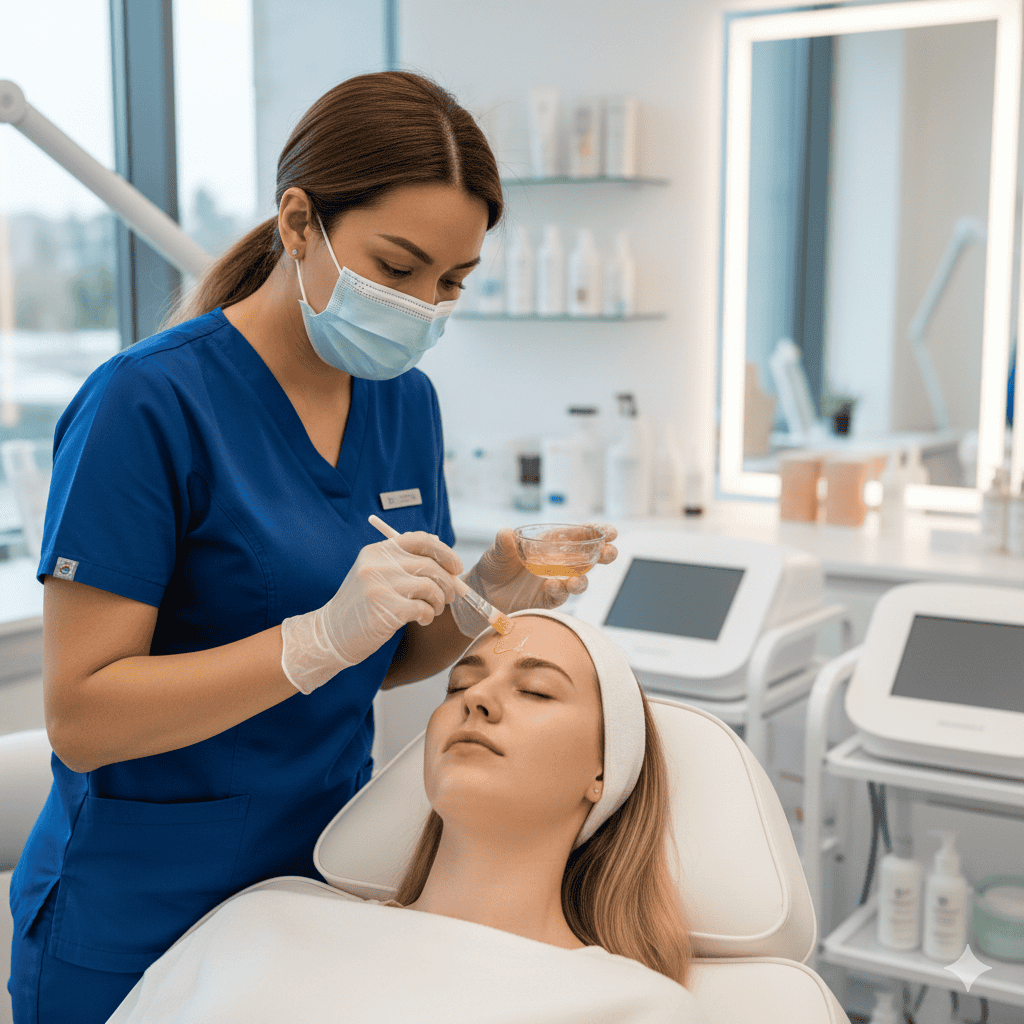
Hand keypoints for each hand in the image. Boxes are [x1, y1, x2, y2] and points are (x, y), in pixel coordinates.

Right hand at [281, 532, 462, 692]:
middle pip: (431, 565)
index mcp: (378, 551)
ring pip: (431, 587)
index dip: (445, 552)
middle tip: (448, 597)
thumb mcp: (376, 576)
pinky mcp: (385, 609)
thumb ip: (406, 566)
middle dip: (448, 583)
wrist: (329, 634)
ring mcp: (380, 585)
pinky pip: (424, 608)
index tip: (457, 567)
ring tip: (432, 610)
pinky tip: (421, 620)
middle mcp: (378, 563)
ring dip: (439, 602)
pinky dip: (429, 615)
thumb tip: (449, 564)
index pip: (421, 540)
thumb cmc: (361, 608)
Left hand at [450, 524, 617, 637]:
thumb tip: (506, 533)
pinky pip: (559, 596)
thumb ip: (503, 545)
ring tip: (578, 580)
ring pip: (578, 580)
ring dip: (583, 580)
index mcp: (548, 544)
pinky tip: (555, 587)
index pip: (576, 535)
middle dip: (601, 554)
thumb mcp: (496, 553)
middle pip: (586, 557)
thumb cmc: (491, 568)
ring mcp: (553, 581)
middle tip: (610, 552)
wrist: (480, 596)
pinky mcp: (546, 600)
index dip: (594, 532)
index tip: (609, 532)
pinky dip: (560, 592)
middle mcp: (555, 562)